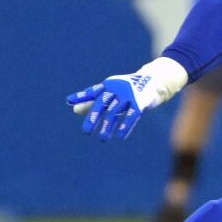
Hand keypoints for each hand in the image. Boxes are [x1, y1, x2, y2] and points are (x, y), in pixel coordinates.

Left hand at [65, 58, 187, 140]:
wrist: (153, 82)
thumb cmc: (126, 90)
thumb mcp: (110, 93)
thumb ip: (93, 101)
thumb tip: (74, 110)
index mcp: (109, 85)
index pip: (93, 92)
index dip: (82, 97)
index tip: (69, 101)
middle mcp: (117, 88)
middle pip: (102, 104)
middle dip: (94, 117)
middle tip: (86, 132)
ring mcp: (129, 95)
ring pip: (115, 112)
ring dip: (108, 126)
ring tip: (102, 139)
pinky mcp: (140, 102)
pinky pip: (132, 115)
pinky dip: (125, 126)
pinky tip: (120, 136)